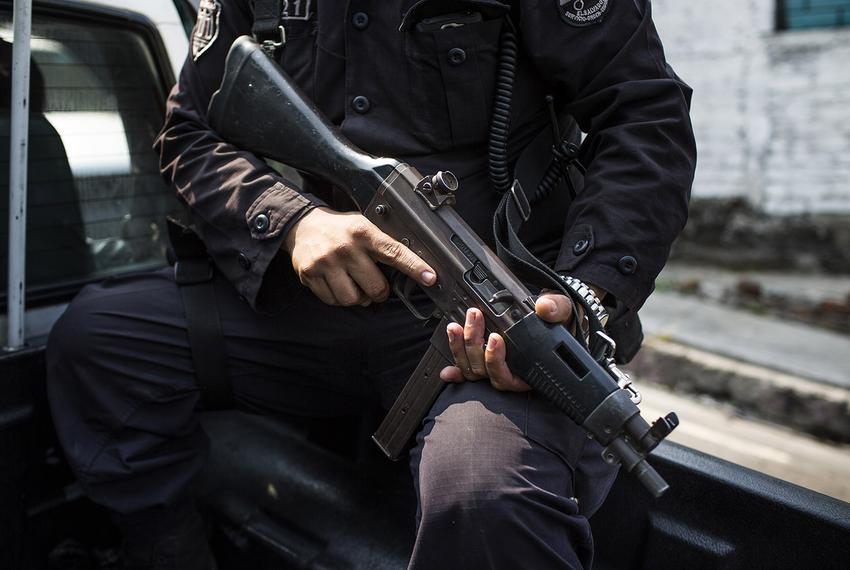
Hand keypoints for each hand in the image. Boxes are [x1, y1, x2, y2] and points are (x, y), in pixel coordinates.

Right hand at [284, 207, 435, 305]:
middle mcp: (345, 248)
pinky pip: (333, 301)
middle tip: (375, 285)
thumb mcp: (364, 225)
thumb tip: (411, 266)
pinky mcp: (309, 275)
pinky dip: (339, 298)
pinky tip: (338, 284)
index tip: (430, 277)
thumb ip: (383, 243)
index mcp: (363, 233)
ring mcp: (325, 263)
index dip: (414, 267)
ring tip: (355, 285)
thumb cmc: (340, 229)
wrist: (302, 225)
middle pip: (375, 287)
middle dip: (380, 292)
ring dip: (359, 298)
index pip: (394, 252)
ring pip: (353, 299)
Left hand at [440, 292, 574, 391]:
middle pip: (485, 370)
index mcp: (529, 369)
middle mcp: (511, 373)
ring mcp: (494, 369)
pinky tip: (446, 371)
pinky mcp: (483, 363)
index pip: (509, 376)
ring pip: (472, 370)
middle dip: (475, 344)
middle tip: (475, 317)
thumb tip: (544, 307)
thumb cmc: (556, 320)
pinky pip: (467, 372)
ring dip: (460, 349)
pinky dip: (455, 371)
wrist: (552, 318)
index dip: (497, 361)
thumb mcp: (561, 311)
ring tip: (457, 326)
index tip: (495, 338)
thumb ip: (556, 309)